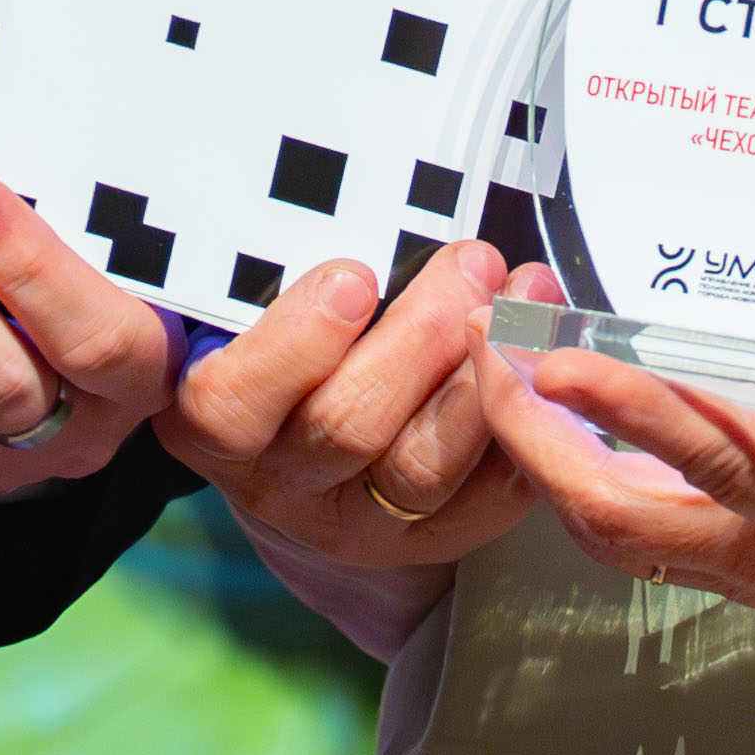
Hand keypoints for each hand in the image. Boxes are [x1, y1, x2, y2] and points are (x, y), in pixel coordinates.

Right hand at [163, 237, 539, 572]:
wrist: (304, 457)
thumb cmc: (282, 352)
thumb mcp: (245, 313)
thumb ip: (255, 276)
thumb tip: (289, 212)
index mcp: (216, 426)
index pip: (230, 405)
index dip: (294, 343)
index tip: (353, 277)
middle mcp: (281, 486)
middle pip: (347, 425)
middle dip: (420, 334)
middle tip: (471, 262)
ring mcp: (356, 523)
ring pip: (422, 467)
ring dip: (484, 374)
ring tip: (523, 297)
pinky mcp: (425, 541)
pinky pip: (484, 501)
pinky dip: (520, 429)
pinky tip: (539, 360)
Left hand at [476, 259, 754, 723]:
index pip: (730, 464)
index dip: (639, 411)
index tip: (566, 360)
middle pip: (639, 525)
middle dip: (547, 452)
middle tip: (488, 367)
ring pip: (646, 543)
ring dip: (566, 472)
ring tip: (514, 389)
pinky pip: (682, 545)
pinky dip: (616, 494)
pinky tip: (595, 445)